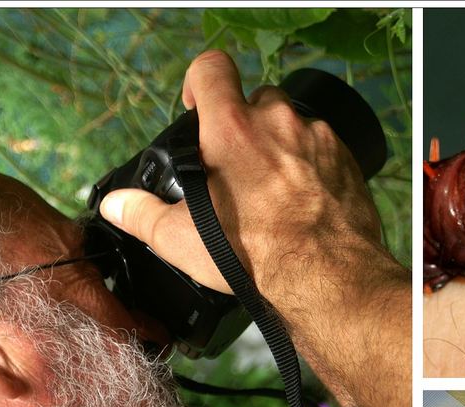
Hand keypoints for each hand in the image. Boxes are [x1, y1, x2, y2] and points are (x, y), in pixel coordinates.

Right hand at [101, 50, 410, 406]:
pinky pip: (324, 149)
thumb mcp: (183, 240)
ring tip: (274, 189)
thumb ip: (142, 215)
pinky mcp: (348, 159)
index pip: (211, 69)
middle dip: (245, 125)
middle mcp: (279, 121)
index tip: (197, 107)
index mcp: (234, 129)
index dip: (199, 82)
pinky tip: (305, 200)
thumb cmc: (255, 256)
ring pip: (293, 126)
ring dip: (281, 146)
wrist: (327, 278)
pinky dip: (312, 165)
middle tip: (239, 167)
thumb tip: (115, 205)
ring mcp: (319, 138)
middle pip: (257, 100)